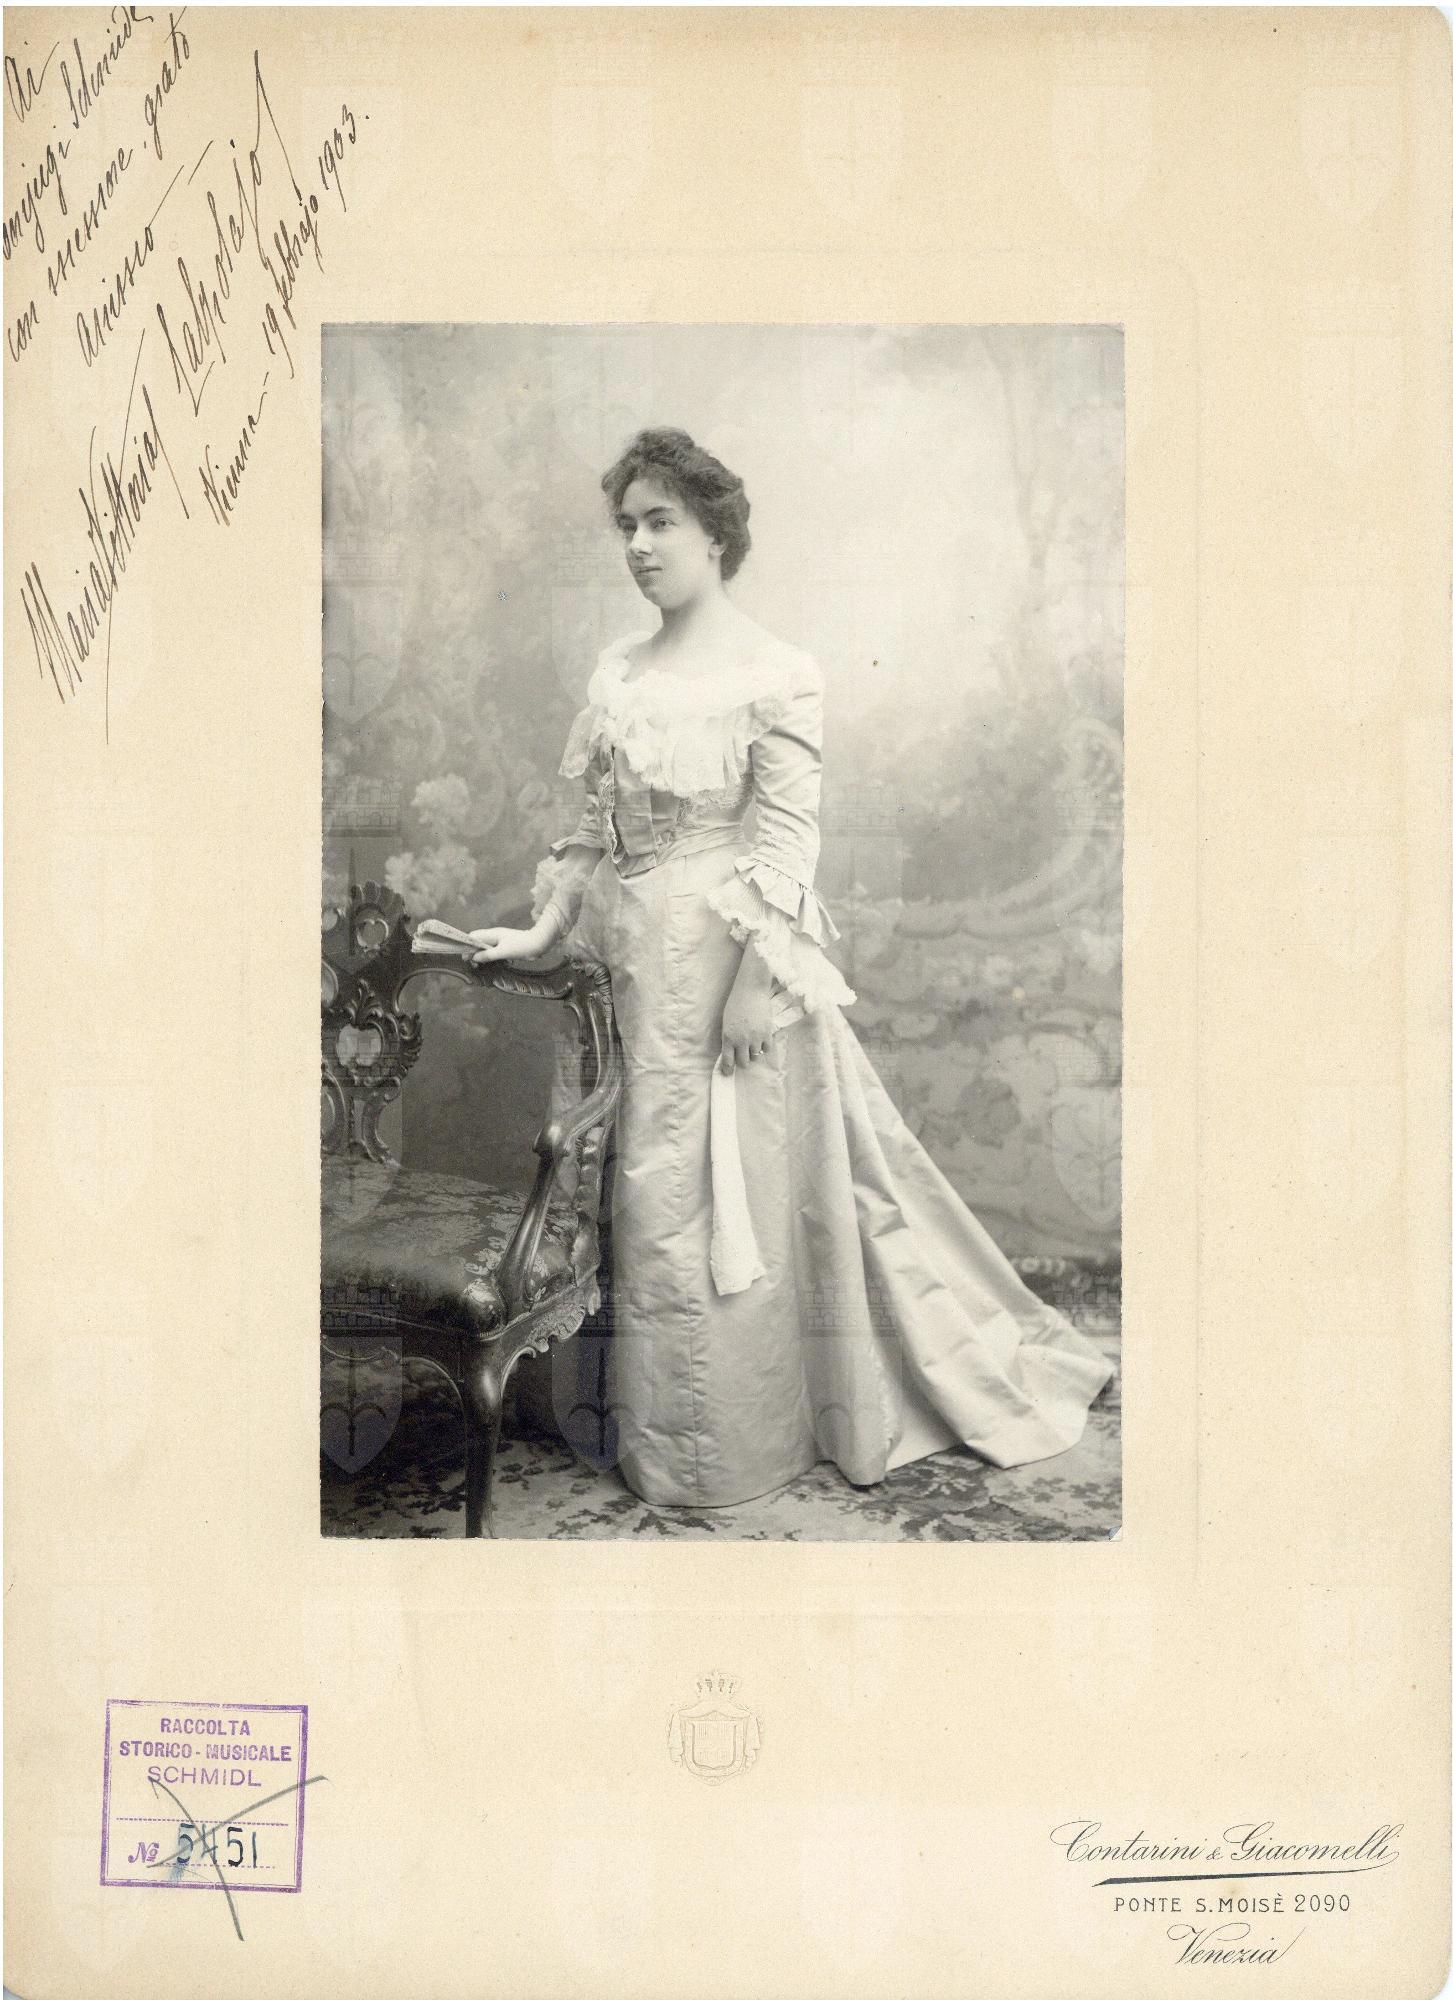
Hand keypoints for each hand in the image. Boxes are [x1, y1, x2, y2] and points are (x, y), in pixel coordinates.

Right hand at [467, 923, 551, 965]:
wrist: (539, 944)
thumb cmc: (522, 946)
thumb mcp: (503, 952)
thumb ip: (488, 955)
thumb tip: (474, 958)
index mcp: (492, 934)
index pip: (473, 936)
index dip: (467, 945)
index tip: (465, 957)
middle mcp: (494, 936)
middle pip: (478, 942)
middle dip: (473, 952)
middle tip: (472, 964)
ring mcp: (500, 941)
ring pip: (485, 947)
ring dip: (481, 956)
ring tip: (478, 966)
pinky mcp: (505, 946)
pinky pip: (493, 951)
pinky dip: (489, 957)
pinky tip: (489, 964)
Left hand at [719, 954, 776, 1073]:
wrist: (751, 990)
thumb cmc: (736, 1003)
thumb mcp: (727, 1022)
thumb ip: (729, 1037)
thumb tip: (732, 1052)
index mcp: (728, 1037)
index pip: (727, 1061)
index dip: (727, 1070)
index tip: (728, 1073)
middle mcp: (741, 1040)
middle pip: (743, 1063)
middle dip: (743, 1062)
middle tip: (743, 1057)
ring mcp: (755, 1038)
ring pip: (755, 1056)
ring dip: (753, 1053)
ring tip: (753, 1044)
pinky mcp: (767, 1033)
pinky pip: (767, 1049)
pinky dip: (764, 1047)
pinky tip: (762, 1040)